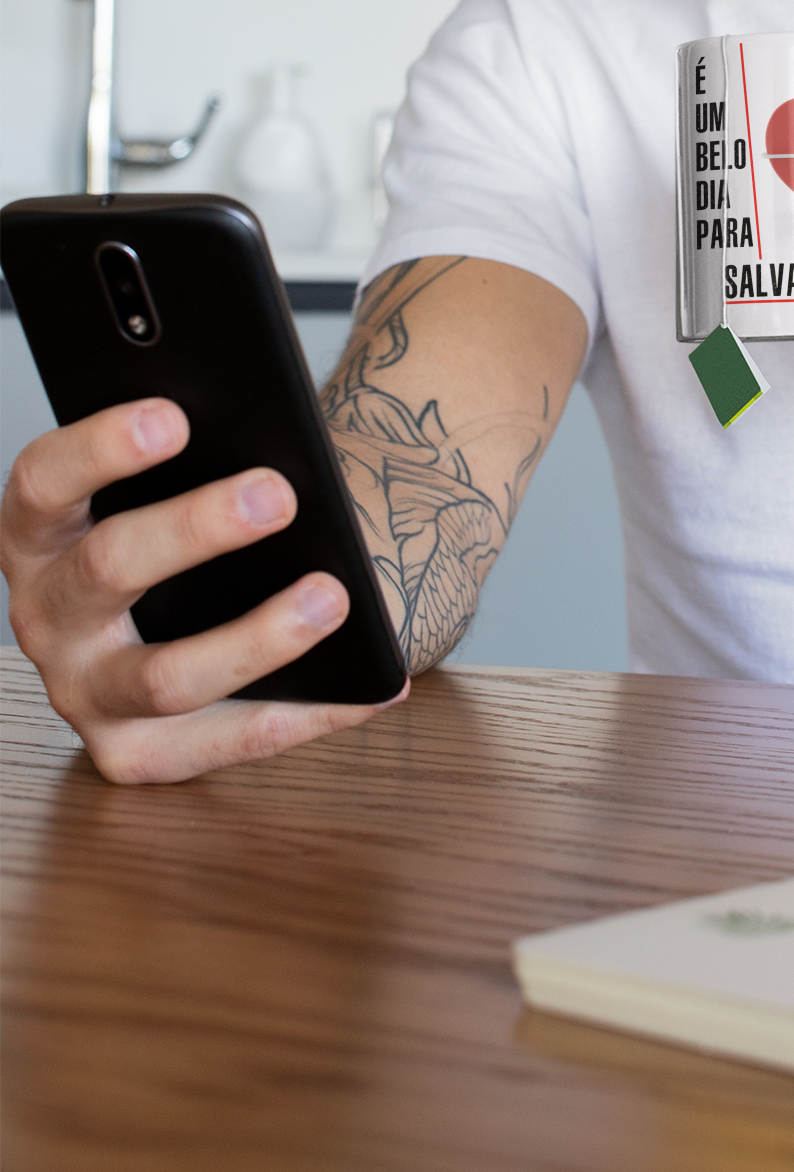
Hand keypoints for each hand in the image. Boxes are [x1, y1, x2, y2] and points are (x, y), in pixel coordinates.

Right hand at [1, 399, 405, 783]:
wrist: (203, 610)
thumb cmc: (192, 530)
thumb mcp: (176, 486)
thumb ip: (202, 463)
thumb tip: (274, 450)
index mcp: (40, 532)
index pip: (45, 481)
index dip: (100, 448)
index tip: (174, 417)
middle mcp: (48, 614)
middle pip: (107, 568)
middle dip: (196, 529)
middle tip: (278, 494)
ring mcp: (84, 692)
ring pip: (163, 677)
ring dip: (256, 638)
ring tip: (332, 596)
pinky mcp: (133, 754)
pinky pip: (228, 741)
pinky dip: (311, 712)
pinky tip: (376, 684)